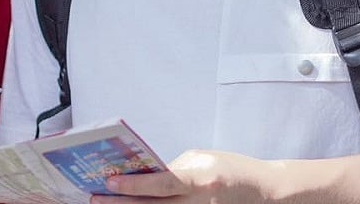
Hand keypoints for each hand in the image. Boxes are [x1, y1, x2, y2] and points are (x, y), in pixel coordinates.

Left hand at [98, 150, 280, 203]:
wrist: (263, 192)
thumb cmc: (230, 169)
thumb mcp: (200, 160)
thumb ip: (172, 169)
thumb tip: (142, 175)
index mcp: (202, 180)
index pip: (162, 184)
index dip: (134, 184)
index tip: (109, 181)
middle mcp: (200, 203)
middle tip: (95, 198)